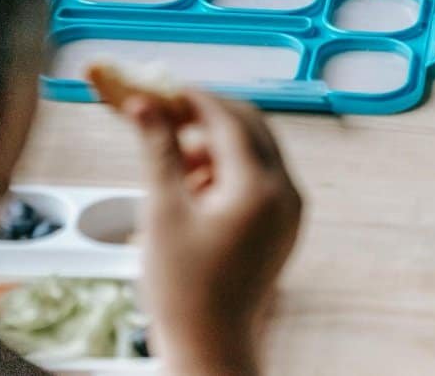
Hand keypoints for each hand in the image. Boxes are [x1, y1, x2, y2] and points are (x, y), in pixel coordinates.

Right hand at [125, 90, 301, 375]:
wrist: (210, 346)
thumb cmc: (184, 289)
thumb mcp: (163, 212)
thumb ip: (159, 151)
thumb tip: (143, 105)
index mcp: (260, 188)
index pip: (229, 120)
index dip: (194, 99)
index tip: (162, 89)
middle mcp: (286, 194)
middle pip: (251, 128)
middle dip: (207, 117)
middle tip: (166, 115)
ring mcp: (290, 211)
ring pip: (257, 151)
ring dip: (217, 144)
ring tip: (175, 166)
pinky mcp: (284, 225)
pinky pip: (261, 178)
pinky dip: (229, 170)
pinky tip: (194, 189)